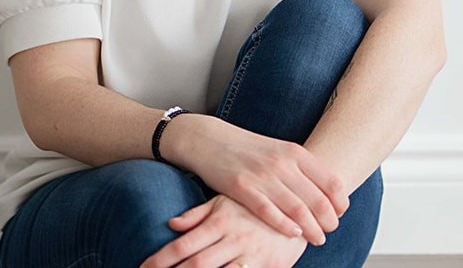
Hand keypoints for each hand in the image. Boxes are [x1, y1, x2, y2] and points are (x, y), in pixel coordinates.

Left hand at [140, 194, 308, 267]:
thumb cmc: (255, 204)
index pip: (184, 244)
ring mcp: (250, 253)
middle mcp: (233, 237)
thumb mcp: (226, 202)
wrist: (300, 205)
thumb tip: (171, 222)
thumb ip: (198, 214)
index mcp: (220, 220)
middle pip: (197, 264)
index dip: (162, 259)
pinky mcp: (267, 266)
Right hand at [163, 115, 347, 245]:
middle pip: (319, 200)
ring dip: (312, 230)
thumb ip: (302, 169)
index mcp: (294, 152)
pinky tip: (293, 234)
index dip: (340, 203)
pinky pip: (270, 213)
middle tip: (329, 231)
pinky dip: (285, 226)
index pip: (331, 181)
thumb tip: (328, 192)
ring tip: (317, 239)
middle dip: (329, 221)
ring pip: (298, 210)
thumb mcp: (280, 151)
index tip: (340, 215)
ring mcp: (263, 175)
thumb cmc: (248, 149)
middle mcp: (282, 162)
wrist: (211, 140)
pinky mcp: (243, 188)